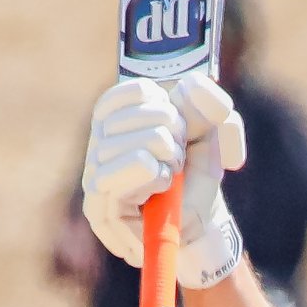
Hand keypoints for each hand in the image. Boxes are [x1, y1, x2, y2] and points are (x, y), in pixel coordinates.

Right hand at [79, 72, 244, 273]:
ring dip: (168, 160)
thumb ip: (211, 105)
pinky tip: (161, 187)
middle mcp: (98, 141)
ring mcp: (94, 173)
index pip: (138, 91)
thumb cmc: (197, 175)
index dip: (168, 106)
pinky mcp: (97, 206)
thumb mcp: (213, 133)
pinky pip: (133, 169)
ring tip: (170, 175)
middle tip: (176, 158)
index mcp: (116, 116)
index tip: (176, 126)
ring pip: (139, 144)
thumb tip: (193, 84)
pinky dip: (157, 175)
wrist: (200, 222)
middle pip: (143, 114)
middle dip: (173, 136)